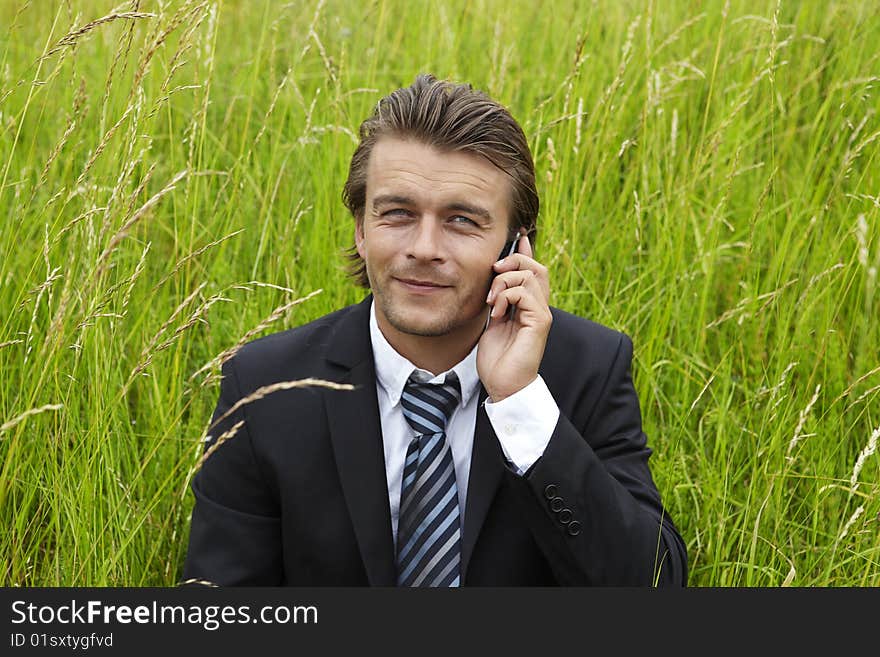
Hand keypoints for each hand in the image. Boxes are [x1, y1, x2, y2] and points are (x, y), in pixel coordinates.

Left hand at [477, 233, 551, 401]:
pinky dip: (506, 297)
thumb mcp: (492, 321)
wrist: (503, 384)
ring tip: (491, 301)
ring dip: (503, 281)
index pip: (533, 270)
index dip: (525, 251)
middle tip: (493, 270)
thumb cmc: (497, 358)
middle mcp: (539, 306)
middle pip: (536, 266)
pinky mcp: (540, 322)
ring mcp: (541, 313)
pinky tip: (497, 313)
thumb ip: (497, 300)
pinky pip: (524, 293)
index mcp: (528, 305)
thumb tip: (492, 279)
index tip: (516, 236)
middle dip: (513, 261)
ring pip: (529, 275)